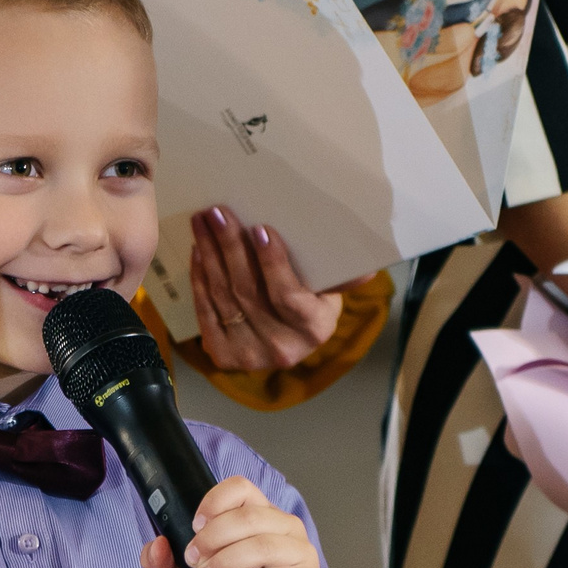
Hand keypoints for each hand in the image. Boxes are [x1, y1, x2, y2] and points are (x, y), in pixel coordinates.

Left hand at [139, 476, 323, 567]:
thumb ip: (168, 562)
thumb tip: (156, 547)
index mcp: (259, 513)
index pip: (241, 489)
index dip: (215, 502)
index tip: (194, 525)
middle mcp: (284, 527)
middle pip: (249, 516)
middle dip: (213, 539)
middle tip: (194, 560)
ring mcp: (301, 553)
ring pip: (263, 545)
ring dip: (228, 562)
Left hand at [184, 206, 344, 370]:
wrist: (286, 346)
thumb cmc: (311, 307)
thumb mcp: (330, 293)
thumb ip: (341, 278)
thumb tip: (367, 268)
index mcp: (312, 329)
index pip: (287, 295)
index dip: (271, 262)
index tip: (259, 229)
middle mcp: (280, 346)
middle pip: (248, 290)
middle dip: (229, 246)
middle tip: (217, 212)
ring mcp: (248, 354)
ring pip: (223, 295)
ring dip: (209, 254)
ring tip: (202, 222)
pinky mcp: (222, 355)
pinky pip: (206, 310)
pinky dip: (200, 277)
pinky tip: (199, 250)